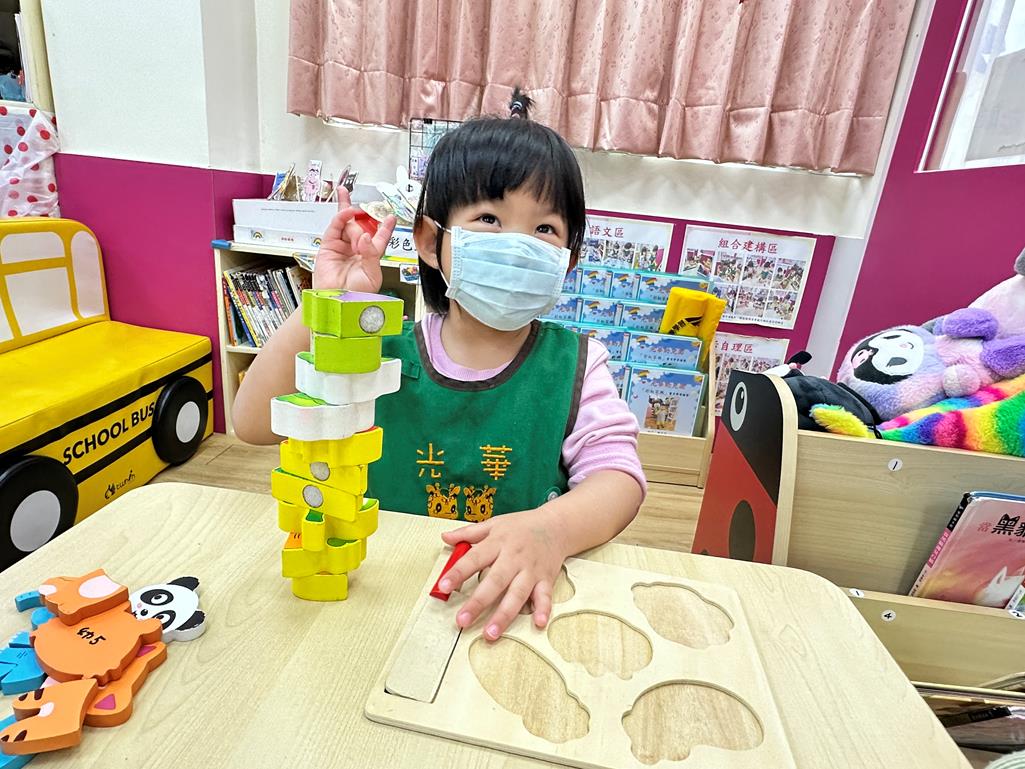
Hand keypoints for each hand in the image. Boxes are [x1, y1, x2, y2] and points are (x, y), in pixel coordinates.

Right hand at [313, 187, 396, 291]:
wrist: (337, 302)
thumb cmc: (356, 295)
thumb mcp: (372, 274)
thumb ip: (372, 253)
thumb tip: (364, 236)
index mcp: (371, 257)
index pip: (380, 238)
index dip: (385, 227)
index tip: (390, 217)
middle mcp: (356, 250)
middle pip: (361, 226)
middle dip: (363, 214)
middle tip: (367, 205)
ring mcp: (342, 247)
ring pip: (347, 223)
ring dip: (352, 213)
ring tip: (355, 210)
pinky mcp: (328, 246)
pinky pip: (336, 227)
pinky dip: (342, 217)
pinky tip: (348, 211)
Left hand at [438, 508, 568, 640]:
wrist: (557, 525)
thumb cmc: (521, 526)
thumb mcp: (494, 524)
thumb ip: (468, 533)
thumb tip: (445, 537)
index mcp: (498, 543)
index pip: (474, 558)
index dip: (458, 572)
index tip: (443, 586)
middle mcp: (514, 558)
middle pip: (495, 582)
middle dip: (478, 602)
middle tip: (462, 620)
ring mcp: (531, 570)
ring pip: (517, 594)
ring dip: (504, 615)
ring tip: (490, 633)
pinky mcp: (546, 579)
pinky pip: (544, 596)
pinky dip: (543, 609)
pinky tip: (538, 622)